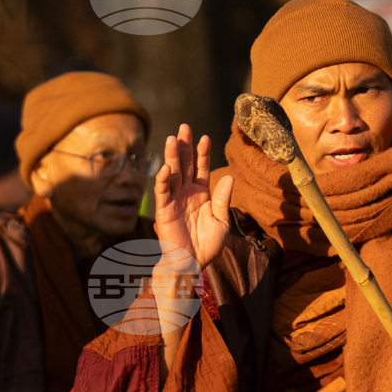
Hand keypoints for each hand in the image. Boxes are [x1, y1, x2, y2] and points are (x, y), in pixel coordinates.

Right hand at [153, 124, 233, 269]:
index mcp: (201, 193)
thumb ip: (223, 199)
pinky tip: (166, 167)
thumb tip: (229, 176)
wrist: (192, 264)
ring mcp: (174, 200)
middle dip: (185, 146)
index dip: (202, 153)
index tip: (205, 137)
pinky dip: (162, 180)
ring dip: (172, 156)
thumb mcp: (221, 221)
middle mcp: (186, 193)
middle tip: (184, 127)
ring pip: (172, 173)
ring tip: (173, 139)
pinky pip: (162, 192)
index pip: (200, 168)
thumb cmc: (207, 246)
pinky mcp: (164, 210)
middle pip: (185, 165)